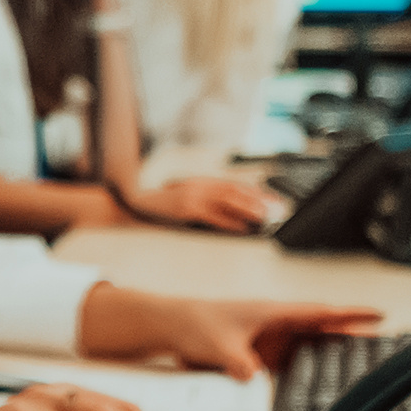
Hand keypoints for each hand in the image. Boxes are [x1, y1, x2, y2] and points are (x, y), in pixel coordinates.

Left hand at [77, 286, 380, 378]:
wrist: (171, 325)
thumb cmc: (193, 323)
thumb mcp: (218, 345)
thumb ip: (237, 362)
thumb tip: (253, 376)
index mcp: (273, 313)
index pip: (320, 313)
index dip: (350, 315)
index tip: (378, 315)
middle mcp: (277, 324)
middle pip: (324, 329)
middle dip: (353, 334)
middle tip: (383, 341)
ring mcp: (270, 339)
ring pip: (310, 346)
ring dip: (333, 352)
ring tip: (362, 361)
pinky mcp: (261, 354)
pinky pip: (292, 361)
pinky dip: (309, 368)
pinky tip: (320, 380)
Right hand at [125, 172, 278, 233]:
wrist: (135, 204)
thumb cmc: (161, 207)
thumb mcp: (185, 198)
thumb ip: (206, 201)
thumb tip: (234, 214)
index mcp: (201, 182)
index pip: (235, 185)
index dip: (256, 192)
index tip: (273, 200)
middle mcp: (199, 185)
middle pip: (235, 190)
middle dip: (258, 200)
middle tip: (275, 209)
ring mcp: (193, 196)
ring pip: (228, 200)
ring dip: (248, 209)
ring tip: (264, 217)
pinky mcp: (187, 209)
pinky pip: (214, 216)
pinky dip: (230, 222)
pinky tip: (242, 228)